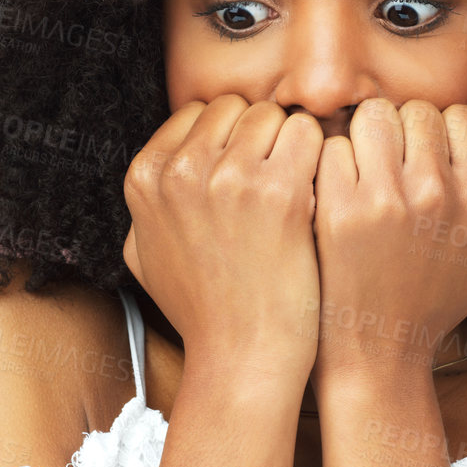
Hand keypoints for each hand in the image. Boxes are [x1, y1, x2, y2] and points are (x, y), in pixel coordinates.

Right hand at [123, 96, 323, 384]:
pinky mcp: (280, 192)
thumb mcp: (144, 255)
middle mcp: (181, 170)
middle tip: (278, 183)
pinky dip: (322, 158)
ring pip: (277, 116)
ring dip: (294, 147)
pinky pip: (310, 135)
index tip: (247, 174)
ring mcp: (229, 178)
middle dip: (263, 137)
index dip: (231, 140)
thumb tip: (160, 164)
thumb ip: (148, 202)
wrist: (244, 358)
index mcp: (145, 177)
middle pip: (238, 108)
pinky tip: (320, 196)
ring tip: (299, 194)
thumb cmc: (203, 311)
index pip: (200, 113)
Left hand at [308, 98, 466, 384]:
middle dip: (402, 134)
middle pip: (415, 110)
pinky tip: (336, 194)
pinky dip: (332, 164)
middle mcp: (439, 192)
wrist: (380, 350)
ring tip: (363, 176)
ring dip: (364, 139)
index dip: (439, 136)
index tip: (424, 167)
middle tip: (390, 173)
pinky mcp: (339, 210)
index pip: (458, 115)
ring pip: (373, 116)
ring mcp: (386, 199)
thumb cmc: (440, 297)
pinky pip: (334, 146)